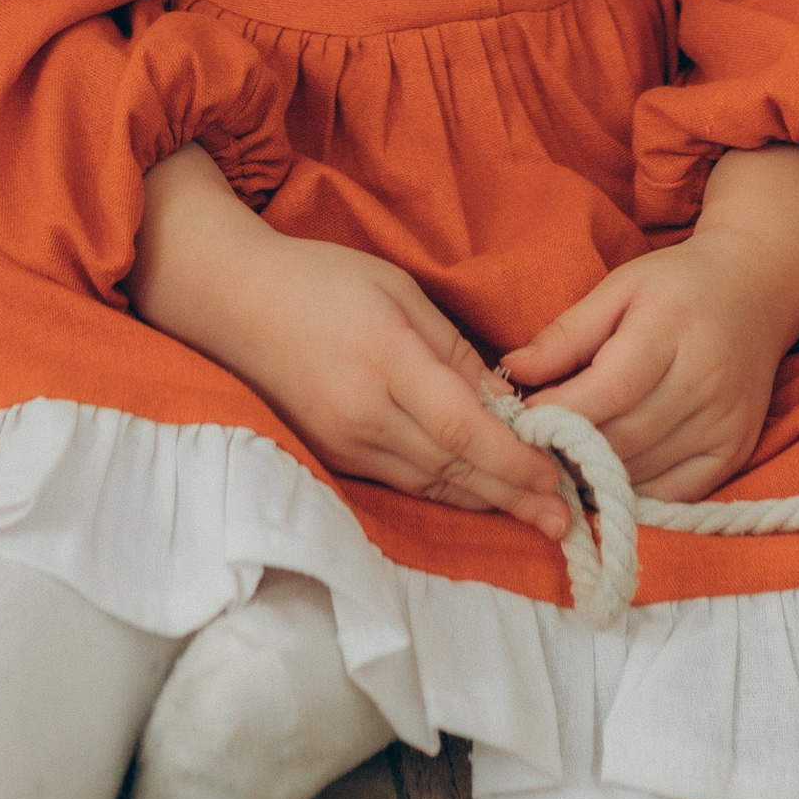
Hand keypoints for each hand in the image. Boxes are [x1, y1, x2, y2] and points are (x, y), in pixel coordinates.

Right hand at [130, 148, 566, 537]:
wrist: (232, 302)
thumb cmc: (320, 279)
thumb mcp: (397, 289)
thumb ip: (451, 348)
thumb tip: (502, 401)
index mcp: (385, 361)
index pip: (462, 428)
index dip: (514, 461)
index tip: (558, 478)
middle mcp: (364, 414)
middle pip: (453, 468)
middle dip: (513, 496)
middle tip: (566, 519)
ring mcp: (344, 442)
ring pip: (430, 484)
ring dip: (485, 502)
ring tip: (536, 517)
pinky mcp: (333, 455)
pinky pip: (403, 481)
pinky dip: (446, 489)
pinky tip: (479, 494)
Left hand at [499, 145, 798, 500]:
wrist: (759, 287)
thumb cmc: (678, 285)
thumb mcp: (620, 288)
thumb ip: (566, 334)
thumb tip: (511, 373)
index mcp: (672, 330)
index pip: (609, 389)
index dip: (558, 412)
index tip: (518, 420)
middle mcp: (705, 382)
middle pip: (622, 437)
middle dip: (568, 446)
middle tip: (531, 445)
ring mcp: (725, 422)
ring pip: (642, 471)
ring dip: (596, 472)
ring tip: (563, 456)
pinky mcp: (736, 450)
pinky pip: (674, 493)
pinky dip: (635, 488)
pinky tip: (611, 470)